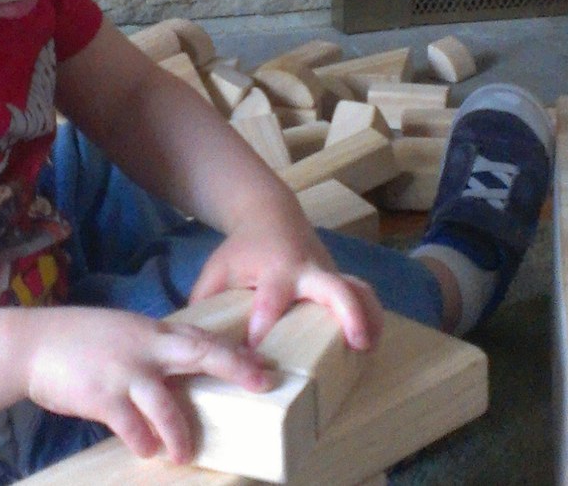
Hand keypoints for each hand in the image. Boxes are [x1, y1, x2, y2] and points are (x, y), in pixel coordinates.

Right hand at [22, 307, 272, 462]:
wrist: (30, 344)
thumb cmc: (77, 341)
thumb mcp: (121, 333)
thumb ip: (151, 347)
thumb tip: (179, 367)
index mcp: (151, 331)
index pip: (201, 337)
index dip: (234, 351)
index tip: (262, 364)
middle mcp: (144, 348)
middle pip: (200, 353)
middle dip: (234, 368)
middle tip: (261, 384)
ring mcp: (124, 372)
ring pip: (166, 406)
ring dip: (180, 434)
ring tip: (186, 454)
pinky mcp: (102, 397)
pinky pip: (132, 427)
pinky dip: (142, 441)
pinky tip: (145, 449)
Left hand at [188, 219, 383, 351]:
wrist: (271, 215)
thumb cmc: (242, 251)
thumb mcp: (217, 271)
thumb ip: (205, 305)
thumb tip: (195, 344)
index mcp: (275, 269)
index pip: (271, 299)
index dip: (264, 325)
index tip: (256, 353)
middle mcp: (308, 270)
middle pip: (334, 288)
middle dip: (347, 313)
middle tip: (355, 343)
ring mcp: (328, 274)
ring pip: (358, 291)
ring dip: (369, 318)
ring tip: (368, 351)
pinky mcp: (339, 280)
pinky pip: (363, 296)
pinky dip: (372, 317)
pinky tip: (372, 342)